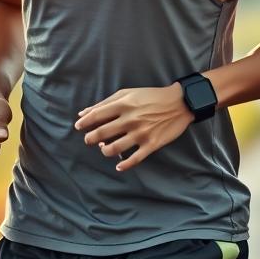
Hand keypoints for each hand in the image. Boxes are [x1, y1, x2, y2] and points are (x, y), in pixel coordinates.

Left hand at [74, 84, 194, 171]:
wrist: (181, 102)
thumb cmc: (152, 96)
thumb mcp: (128, 93)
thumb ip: (105, 103)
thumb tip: (83, 113)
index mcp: (123, 105)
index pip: (96, 116)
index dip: (84, 123)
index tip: (79, 127)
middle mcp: (130, 120)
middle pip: (101, 134)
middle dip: (90, 139)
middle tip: (89, 140)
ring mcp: (141, 133)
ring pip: (114, 148)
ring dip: (105, 151)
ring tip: (104, 149)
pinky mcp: (152, 144)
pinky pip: (134, 159)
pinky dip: (124, 165)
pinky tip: (119, 165)